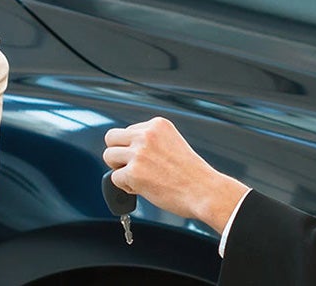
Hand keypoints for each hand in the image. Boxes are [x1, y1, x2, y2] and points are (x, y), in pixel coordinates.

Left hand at [102, 116, 248, 233]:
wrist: (206, 192)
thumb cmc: (193, 174)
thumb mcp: (172, 143)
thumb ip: (150, 141)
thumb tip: (127, 149)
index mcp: (157, 125)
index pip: (128, 131)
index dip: (132, 148)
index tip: (146, 160)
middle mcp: (146, 135)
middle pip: (111, 138)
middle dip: (117, 153)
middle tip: (131, 167)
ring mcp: (139, 153)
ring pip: (109, 156)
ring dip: (120, 169)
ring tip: (138, 178)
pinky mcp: (134, 172)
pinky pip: (115, 178)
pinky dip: (126, 186)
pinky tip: (143, 188)